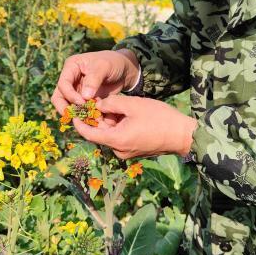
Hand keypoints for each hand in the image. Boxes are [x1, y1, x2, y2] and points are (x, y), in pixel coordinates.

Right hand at [51, 50, 139, 114]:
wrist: (125, 70)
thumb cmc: (113, 62)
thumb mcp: (104, 66)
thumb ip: (94, 80)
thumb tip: (84, 96)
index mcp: (72, 67)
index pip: (63, 83)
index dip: (70, 95)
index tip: (82, 102)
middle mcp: (71, 79)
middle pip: (59, 97)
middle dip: (65, 108)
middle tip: (76, 117)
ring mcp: (76, 90)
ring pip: (67, 106)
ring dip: (75, 114)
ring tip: (86, 120)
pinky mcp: (84, 100)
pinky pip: (79, 111)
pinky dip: (85, 116)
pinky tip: (94, 120)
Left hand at [72, 95, 197, 159]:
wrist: (183, 135)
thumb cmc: (159, 118)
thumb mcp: (133, 105)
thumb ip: (112, 103)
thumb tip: (99, 104)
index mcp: (116, 140)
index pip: (89, 134)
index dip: (79, 123)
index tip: (72, 112)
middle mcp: (119, 150)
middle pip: (100, 133)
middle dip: (97, 118)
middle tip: (96, 102)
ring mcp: (127, 152)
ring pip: (110, 135)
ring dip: (109, 121)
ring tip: (114, 105)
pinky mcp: (134, 151)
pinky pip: (120, 138)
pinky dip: (118, 126)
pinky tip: (125, 114)